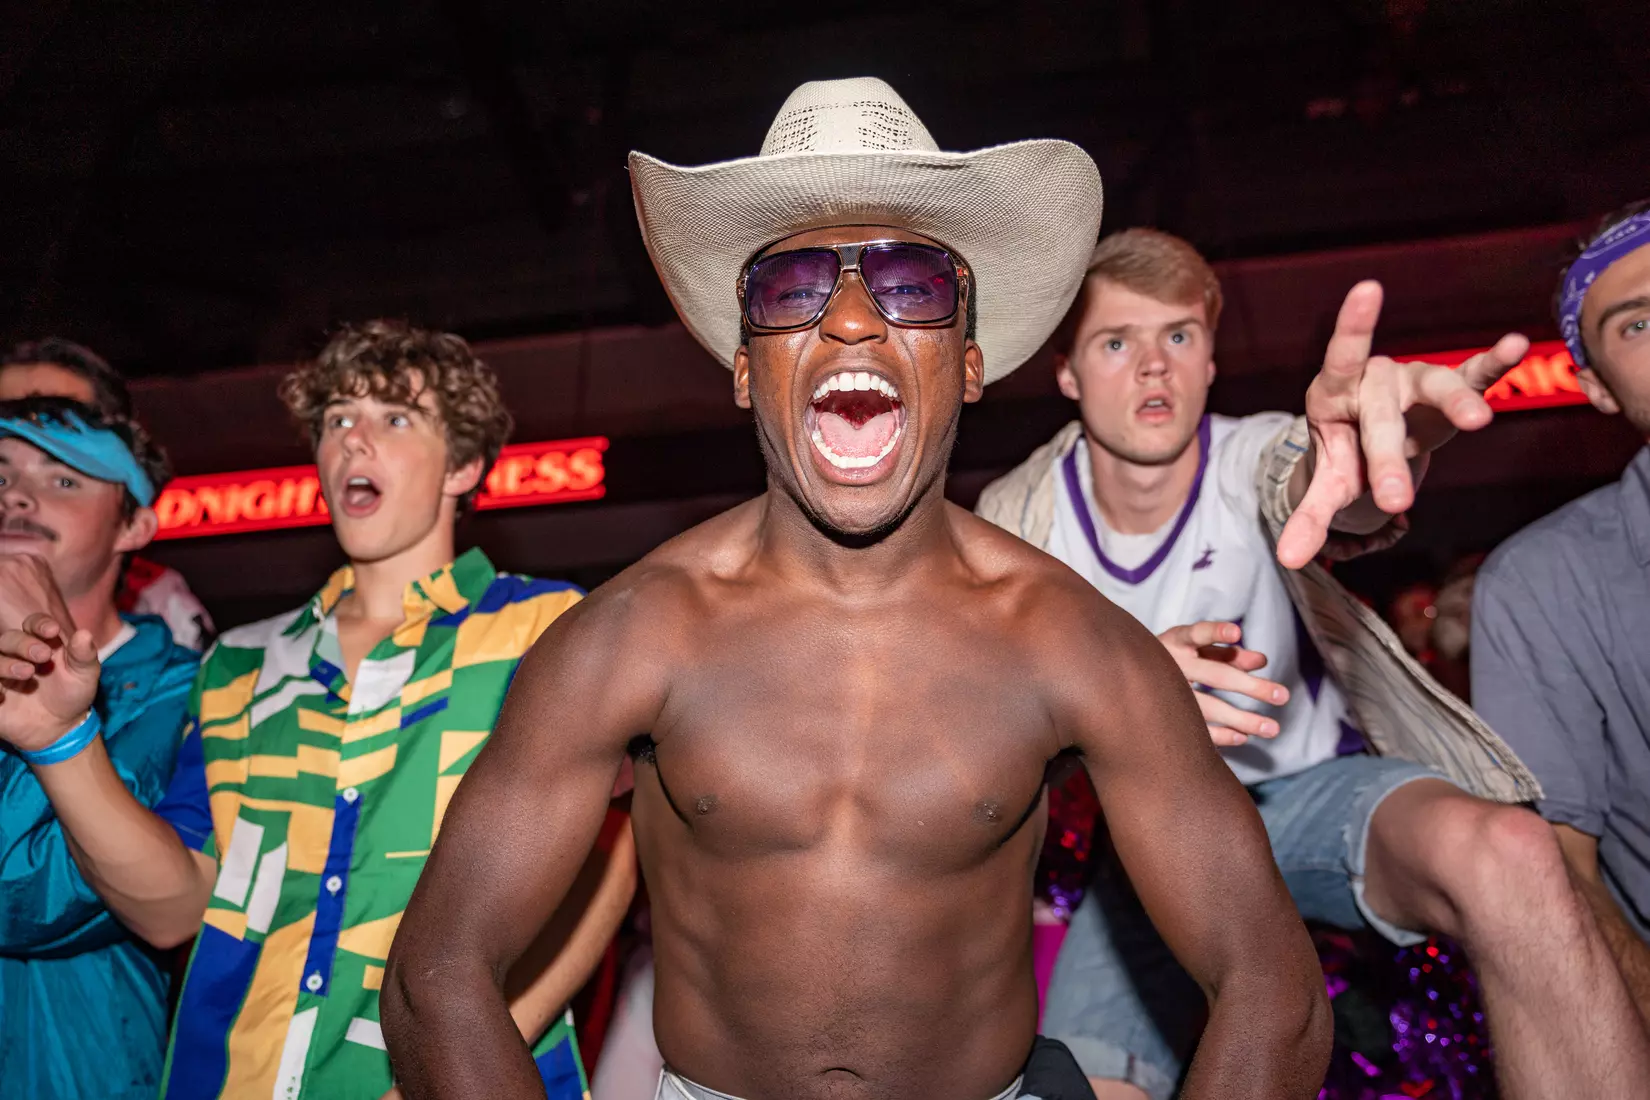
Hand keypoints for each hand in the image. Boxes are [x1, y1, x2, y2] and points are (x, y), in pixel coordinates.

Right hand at [0, 554, 99, 752]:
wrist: (58, 728)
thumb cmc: (74, 695)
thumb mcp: (86, 675)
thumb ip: (84, 655)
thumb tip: (83, 634)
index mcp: (35, 638)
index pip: (31, 624)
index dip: (39, 625)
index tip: (53, 634)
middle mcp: (11, 649)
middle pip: (6, 637)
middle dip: (20, 643)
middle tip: (40, 657)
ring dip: (4, 662)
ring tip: (25, 673)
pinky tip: (5, 694)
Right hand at [1157, 621, 1288, 746]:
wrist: (1124, 680)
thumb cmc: (1173, 659)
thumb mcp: (1196, 649)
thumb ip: (1228, 653)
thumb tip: (1261, 661)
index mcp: (1176, 642)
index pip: (1198, 633)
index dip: (1216, 632)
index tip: (1237, 632)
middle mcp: (1169, 665)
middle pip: (1214, 675)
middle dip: (1251, 686)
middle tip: (1282, 696)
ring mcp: (1164, 694)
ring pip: (1207, 708)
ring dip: (1242, 719)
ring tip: (1272, 729)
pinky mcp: (1164, 718)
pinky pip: (1195, 729)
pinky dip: (1220, 735)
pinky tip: (1243, 738)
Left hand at [1276, 280, 1528, 568]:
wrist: (1373, 440)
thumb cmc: (1346, 453)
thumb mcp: (1327, 483)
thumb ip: (1309, 517)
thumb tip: (1285, 559)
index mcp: (1333, 393)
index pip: (1341, 357)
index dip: (1355, 324)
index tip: (1369, 288)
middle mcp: (1374, 379)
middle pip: (1381, 414)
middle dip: (1386, 459)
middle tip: (1394, 501)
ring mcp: (1414, 380)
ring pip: (1435, 386)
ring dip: (1456, 403)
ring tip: (1478, 421)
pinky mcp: (1450, 389)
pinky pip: (1473, 374)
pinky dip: (1495, 364)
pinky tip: (1516, 346)